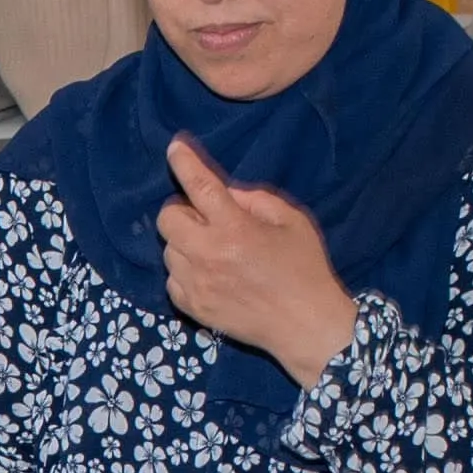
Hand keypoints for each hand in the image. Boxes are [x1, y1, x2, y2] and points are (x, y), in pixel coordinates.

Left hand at [151, 135, 362, 381]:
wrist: (305, 325)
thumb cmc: (304, 268)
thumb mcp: (292, 221)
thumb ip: (256, 200)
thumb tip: (226, 194)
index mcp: (235, 228)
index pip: (199, 186)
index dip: (184, 163)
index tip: (174, 148)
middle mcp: (208, 254)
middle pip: (168, 219)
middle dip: (183, 211)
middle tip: (208, 219)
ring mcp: (197, 283)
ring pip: (168, 250)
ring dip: (185, 243)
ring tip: (215, 252)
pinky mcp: (193, 307)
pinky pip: (172, 279)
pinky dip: (185, 272)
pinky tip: (211, 275)